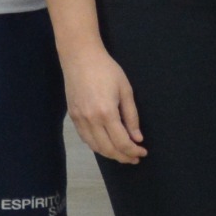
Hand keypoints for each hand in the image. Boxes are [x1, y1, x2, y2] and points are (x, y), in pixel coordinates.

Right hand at [66, 41, 144, 164]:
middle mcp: (91, 120)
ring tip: (122, 154)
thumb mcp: (126, 90)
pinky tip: (106, 145)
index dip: (133, 151)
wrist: (80, 57)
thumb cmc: (107, 70)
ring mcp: (79, 120)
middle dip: (123, 157)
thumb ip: (131, 117)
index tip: (142, 152)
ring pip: (95, 147)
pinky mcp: (73, 117)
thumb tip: (137, 138)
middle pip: (108, 149)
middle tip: (134, 158)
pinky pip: (85, 139)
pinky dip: (97, 146)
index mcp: (107, 113)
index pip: (122, 142)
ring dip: (110, 154)